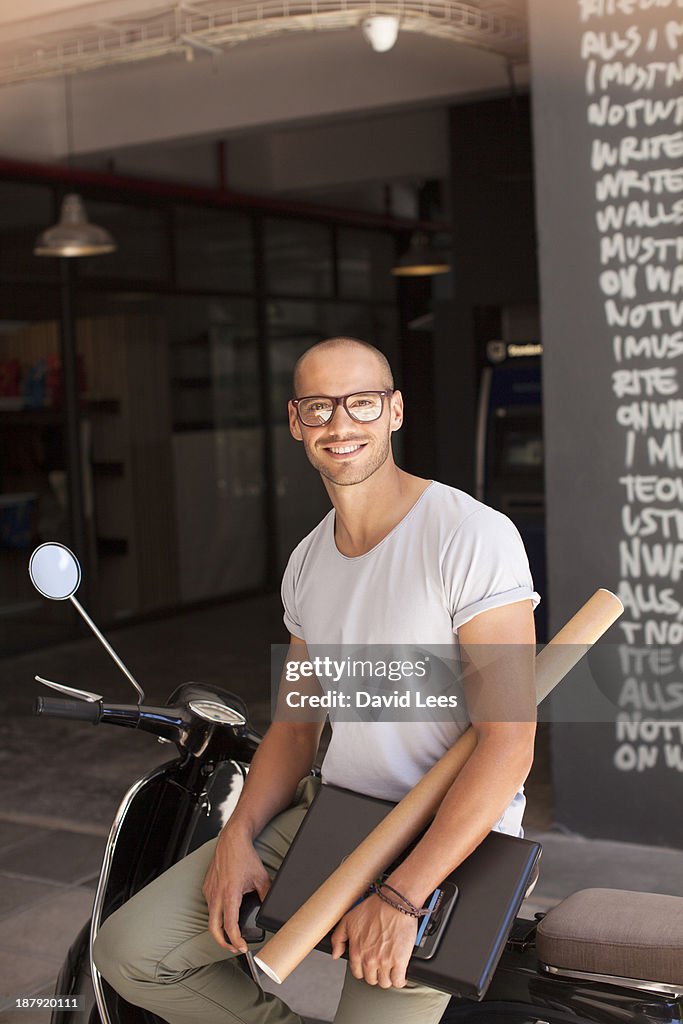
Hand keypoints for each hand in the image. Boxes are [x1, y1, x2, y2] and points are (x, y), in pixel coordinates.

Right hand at [202, 825, 270, 952]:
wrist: (232, 840)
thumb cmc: (244, 856)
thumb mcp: (261, 877)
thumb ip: (266, 895)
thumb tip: (269, 908)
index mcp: (229, 894)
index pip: (229, 926)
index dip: (235, 941)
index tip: (242, 948)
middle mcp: (216, 894)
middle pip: (213, 929)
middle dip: (223, 943)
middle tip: (234, 948)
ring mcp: (209, 890)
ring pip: (210, 918)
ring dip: (219, 929)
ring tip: (231, 935)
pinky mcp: (207, 886)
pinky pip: (210, 906)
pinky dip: (216, 915)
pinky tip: (226, 914)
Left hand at [330, 894, 417, 988]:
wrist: (395, 902)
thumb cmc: (375, 908)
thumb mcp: (348, 919)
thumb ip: (338, 938)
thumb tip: (335, 954)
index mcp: (357, 951)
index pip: (357, 972)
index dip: (363, 969)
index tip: (368, 964)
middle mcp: (369, 959)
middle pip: (371, 979)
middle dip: (375, 973)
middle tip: (380, 965)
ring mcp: (385, 962)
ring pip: (385, 982)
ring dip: (387, 977)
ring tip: (390, 968)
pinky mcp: (400, 961)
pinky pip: (399, 981)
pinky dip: (400, 980)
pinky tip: (400, 974)